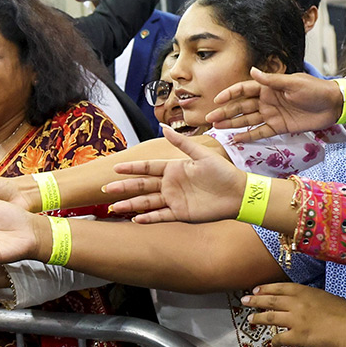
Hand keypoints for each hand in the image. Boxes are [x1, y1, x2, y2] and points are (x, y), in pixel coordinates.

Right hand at [104, 126, 246, 222]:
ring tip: (114, 207)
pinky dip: (149, 218)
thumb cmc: (223, 172)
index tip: (116, 167)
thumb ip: (182, 144)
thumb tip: (164, 127)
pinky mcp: (181, 213)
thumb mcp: (202, 155)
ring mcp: (174, 199)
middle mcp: (171, 184)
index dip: (132, 168)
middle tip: (106, 189)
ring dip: (131, 204)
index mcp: (174, 168)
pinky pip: (161, 215)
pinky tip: (136, 219)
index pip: (147, 168)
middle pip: (142, 186)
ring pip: (147, 202)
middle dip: (124, 187)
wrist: (238, 193)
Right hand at [205, 69, 342, 139]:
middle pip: (241, 106)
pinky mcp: (279, 127)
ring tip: (216, 128)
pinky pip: (260, 132)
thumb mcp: (293, 83)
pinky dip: (248, 135)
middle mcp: (266, 100)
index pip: (243, 89)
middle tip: (209, 118)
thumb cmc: (314, 89)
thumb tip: (252, 71)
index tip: (217, 100)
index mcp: (268, 87)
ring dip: (232, 123)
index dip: (229, 94)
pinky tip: (235, 139)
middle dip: (225, 112)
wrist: (333, 105)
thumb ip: (271, 80)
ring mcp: (271, 114)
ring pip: (247, 120)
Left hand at [241, 282, 345, 346]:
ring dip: (259, 318)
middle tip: (244, 300)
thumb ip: (312, 299)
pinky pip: (281, 338)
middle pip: (271, 300)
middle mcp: (296, 303)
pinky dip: (274, 341)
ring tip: (250, 319)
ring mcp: (295, 320)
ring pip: (271, 317)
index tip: (256, 289)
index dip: (266, 288)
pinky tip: (270, 343)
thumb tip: (306, 303)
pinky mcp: (298, 337)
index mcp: (305, 291)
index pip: (280, 287)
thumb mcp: (327, 297)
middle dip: (256, 300)